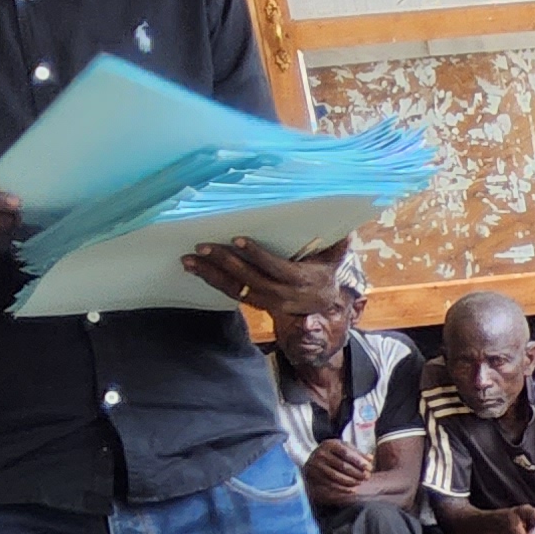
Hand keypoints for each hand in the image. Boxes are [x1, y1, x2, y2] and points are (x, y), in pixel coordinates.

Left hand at [183, 236, 349, 309]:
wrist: (323, 304)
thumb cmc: (325, 271)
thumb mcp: (334, 258)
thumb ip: (337, 245)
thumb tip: (346, 230)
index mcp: (301, 281)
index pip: (275, 268)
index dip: (257, 255)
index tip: (238, 239)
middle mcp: (283, 295)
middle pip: (250, 279)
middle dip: (224, 262)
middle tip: (202, 247)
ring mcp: (268, 302)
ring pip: (236, 289)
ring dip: (210, 275)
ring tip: (188, 261)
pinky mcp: (256, 303)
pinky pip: (232, 294)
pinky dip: (212, 282)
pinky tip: (196, 270)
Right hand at [303, 441, 372, 499]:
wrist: (313, 460)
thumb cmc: (334, 453)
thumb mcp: (344, 448)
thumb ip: (357, 453)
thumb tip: (371, 458)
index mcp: (330, 444)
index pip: (346, 453)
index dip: (358, 461)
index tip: (369, 467)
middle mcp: (321, 454)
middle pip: (342, 465)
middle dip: (357, 472)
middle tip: (367, 477)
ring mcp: (317, 466)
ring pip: (337, 476)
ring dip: (351, 481)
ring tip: (360, 482)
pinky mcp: (315, 476)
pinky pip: (331, 484)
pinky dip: (343, 488)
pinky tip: (353, 490)